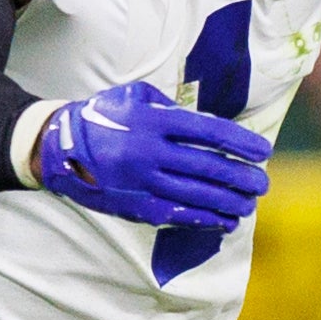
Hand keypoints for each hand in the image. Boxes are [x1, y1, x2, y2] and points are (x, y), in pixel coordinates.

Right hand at [29, 81, 269, 230]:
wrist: (57, 148)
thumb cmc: (104, 119)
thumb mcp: (134, 98)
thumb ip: (172, 109)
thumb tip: (211, 128)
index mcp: (152, 121)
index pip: (207, 132)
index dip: (239, 142)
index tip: (263, 151)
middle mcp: (148, 152)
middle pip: (208, 168)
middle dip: (242, 177)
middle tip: (263, 183)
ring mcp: (142, 182)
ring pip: (197, 196)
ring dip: (230, 202)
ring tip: (249, 203)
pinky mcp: (135, 207)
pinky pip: (178, 216)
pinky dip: (206, 219)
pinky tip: (226, 221)